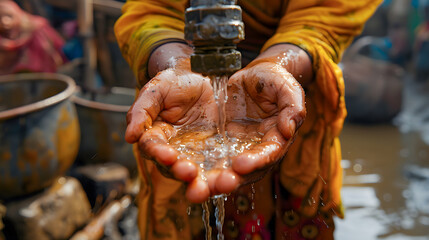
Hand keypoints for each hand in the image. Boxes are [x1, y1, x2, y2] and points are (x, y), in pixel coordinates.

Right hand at [125, 58, 218, 202]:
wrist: (202, 77)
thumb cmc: (175, 83)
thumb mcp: (157, 90)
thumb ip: (142, 111)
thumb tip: (129, 136)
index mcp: (155, 136)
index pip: (153, 148)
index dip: (159, 153)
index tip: (168, 156)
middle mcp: (173, 149)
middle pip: (173, 167)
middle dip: (181, 172)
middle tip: (189, 173)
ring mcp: (194, 153)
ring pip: (195, 173)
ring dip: (202, 182)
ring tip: (209, 185)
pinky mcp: (214, 153)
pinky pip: (217, 166)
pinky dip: (222, 174)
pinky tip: (230, 178)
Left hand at [210, 60, 305, 194]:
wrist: (253, 77)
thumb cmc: (272, 81)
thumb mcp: (286, 88)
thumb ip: (292, 106)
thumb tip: (289, 128)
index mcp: (276, 139)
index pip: (269, 154)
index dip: (256, 161)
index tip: (240, 165)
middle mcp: (256, 150)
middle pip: (245, 172)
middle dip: (231, 180)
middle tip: (215, 186)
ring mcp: (237, 149)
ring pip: (226, 170)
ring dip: (212, 181)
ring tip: (198, 188)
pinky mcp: (220, 144)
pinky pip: (209, 158)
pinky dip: (199, 167)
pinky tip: (185, 171)